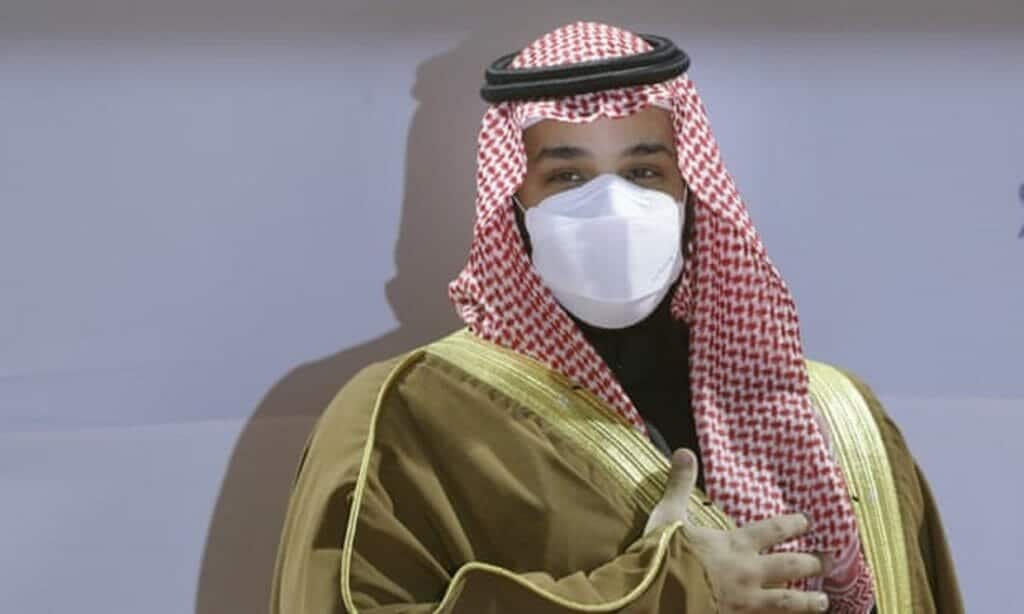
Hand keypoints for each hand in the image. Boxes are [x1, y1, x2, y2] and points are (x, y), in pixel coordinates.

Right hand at [645, 449, 828, 612]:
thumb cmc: (662, 553)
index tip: (808, 521)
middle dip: (811, 563)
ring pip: (788, 601)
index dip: (793, 525)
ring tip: (824, 602)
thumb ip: (681, 484)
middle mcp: (747, 572)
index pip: (773, 530)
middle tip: (828, 561)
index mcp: (734, 544)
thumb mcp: (669, 514)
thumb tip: (684, 451)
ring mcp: (746, 601)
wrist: (656, 593)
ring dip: (809, 601)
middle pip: (790, 566)